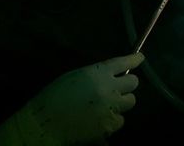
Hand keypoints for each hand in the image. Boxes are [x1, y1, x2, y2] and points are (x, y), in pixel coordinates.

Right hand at [24, 53, 143, 144]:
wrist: (44, 123)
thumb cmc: (56, 96)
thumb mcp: (77, 76)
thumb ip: (98, 74)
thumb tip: (112, 74)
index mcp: (99, 72)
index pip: (124, 62)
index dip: (134, 59)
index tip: (140, 58)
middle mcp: (109, 88)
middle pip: (134, 82)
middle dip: (128, 84)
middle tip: (119, 87)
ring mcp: (111, 107)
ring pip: (130, 102)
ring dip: (121, 102)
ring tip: (108, 105)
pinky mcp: (109, 125)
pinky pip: (120, 120)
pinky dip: (113, 119)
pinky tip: (102, 119)